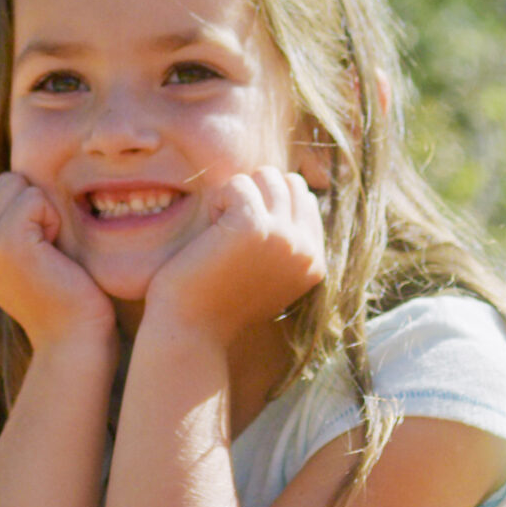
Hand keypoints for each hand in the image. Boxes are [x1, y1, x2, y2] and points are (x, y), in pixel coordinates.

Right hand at [0, 172, 116, 351]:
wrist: (75, 340)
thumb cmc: (70, 299)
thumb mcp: (35, 257)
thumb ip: (21, 226)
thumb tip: (29, 183)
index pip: (5, 189)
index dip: (35, 211)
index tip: (45, 253)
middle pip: (10, 181)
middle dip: (38, 206)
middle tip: (50, 252)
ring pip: (21, 186)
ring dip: (47, 214)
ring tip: (51, 255)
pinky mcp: (6, 242)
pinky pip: (34, 198)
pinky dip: (54, 220)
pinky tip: (55, 255)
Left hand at [141, 168, 326, 346]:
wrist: (190, 330)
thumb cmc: (217, 300)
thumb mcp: (266, 271)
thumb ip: (286, 238)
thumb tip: (292, 185)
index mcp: (315, 262)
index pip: (303, 199)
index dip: (267, 207)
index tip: (244, 244)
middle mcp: (307, 250)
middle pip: (287, 182)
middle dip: (255, 197)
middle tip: (230, 235)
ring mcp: (285, 237)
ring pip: (266, 176)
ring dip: (236, 198)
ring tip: (220, 233)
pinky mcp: (255, 226)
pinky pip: (238, 184)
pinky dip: (217, 201)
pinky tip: (209, 233)